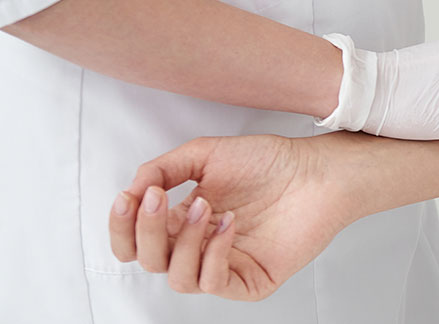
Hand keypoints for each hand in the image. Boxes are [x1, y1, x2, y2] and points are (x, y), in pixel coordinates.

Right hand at [108, 135, 349, 300]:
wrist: (315, 171)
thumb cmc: (269, 162)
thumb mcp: (204, 154)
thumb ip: (161, 169)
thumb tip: (131, 191)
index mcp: (183, 221)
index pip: (136, 241)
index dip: (122, 227)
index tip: (127, 199)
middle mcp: (199, 247)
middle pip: (149, 260)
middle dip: (148, 230)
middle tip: (158, 198)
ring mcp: (223, 266)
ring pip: (177, 278)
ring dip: (183, 241)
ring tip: (206, 206)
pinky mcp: (249, 281)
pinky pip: (214, 283)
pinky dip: (213, 254)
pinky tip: (227, 224)